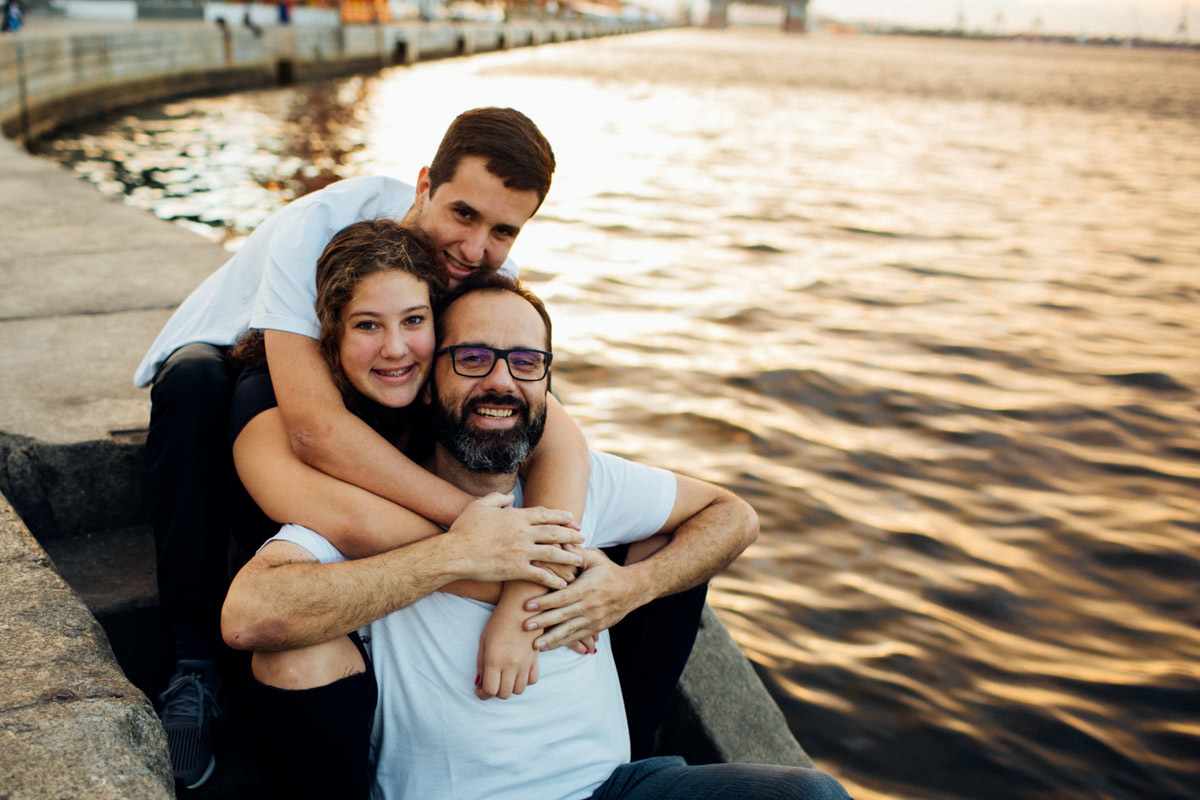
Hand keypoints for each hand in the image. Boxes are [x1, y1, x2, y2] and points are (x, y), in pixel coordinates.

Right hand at [443, 493, 582, 588]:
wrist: (455, 553)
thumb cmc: (464, 529)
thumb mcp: (479, 506)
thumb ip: (497, 498)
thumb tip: (511, 496)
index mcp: (516, 516)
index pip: (545, 514)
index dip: (560, 515)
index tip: (572, 518)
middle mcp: (523, 533)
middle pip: (554, 532)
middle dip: (571, 534)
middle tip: (582, 537)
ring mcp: (521, 552)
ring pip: (553, 553)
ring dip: (569, 556)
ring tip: (579, 560)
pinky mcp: (517, 570)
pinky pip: (541, 575)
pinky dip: (554, 579)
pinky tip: (562, 583)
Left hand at [476, 602, 539, 699]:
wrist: (521, 606)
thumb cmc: (498, 622)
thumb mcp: (483, 641)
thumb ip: (481, 664)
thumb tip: (479, 683)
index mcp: (495, 660)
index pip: (490, 691)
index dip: (483, 695)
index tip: (479, 691)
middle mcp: (511, 665)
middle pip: (504, 694)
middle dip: (495, 692)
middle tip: (491, 684)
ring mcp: (525, 663)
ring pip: (519, 690)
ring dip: (510, 688)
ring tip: (504, 678)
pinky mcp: (536, 659)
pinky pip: (532, 680)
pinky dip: (524, 681)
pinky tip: (517, 673)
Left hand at [522, 548, 638, 651]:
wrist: (632, 590)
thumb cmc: (609, 572)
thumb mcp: (596, 559)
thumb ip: (577, 553)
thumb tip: (561, 542)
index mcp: (587, 588)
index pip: (562, 597)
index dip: (545, 602)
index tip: (527, 605)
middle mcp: (589, 606)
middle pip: (563, 616)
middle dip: (543, 622)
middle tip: (524, 626)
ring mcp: (593, 619)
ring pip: (569, 631)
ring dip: (551, 639)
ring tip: (534, 645)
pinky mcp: (595, 628)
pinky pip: (577, 637)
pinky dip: (562, 643)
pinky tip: (548, 647)